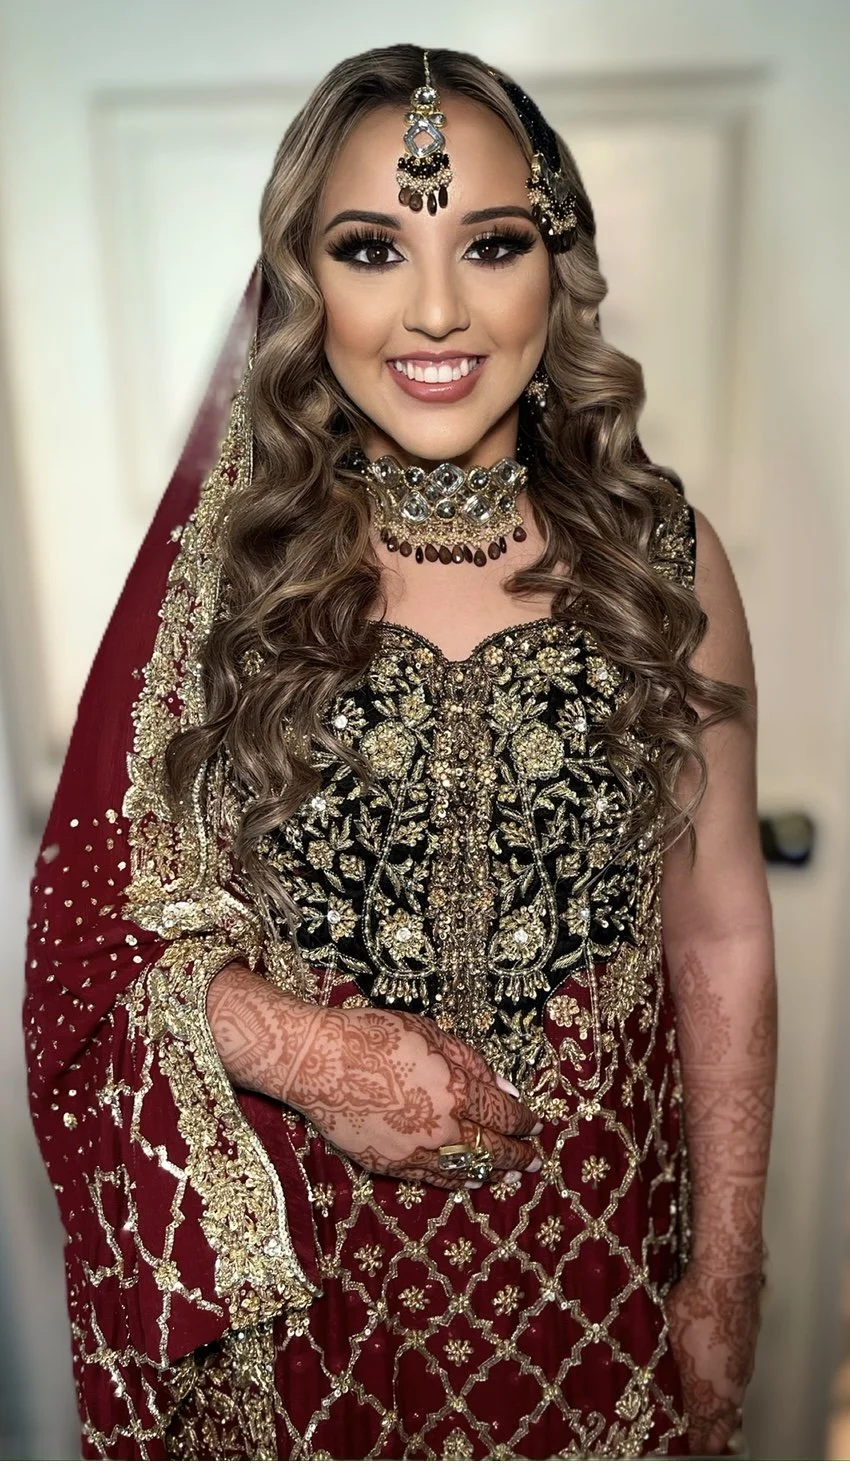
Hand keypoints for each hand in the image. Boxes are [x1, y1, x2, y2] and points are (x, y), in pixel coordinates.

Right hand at [207, 966, 540, 1187]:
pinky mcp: (388, 1165)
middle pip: (490, 1149)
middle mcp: (441, 1128)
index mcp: (455, 1091)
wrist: (317, 1062)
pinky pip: (430, 1179)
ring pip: (463, 1170)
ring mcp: (414, 1152)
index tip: (532, 1122)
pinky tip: (465, 1180)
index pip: (502, 1113)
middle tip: (534, 1159)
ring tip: (507, 1174)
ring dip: (490, 1172)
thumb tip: (504, 1088)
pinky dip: (453, 1181)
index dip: (522, 1120)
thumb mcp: (429, 1034)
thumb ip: (470, 1063)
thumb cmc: (373, 1035)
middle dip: (517, 1155)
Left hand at [665, 1264, 762, 1453]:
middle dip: (709, 1438)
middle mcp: (729, 1390)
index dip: (692, 1444)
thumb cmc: (693, 1306)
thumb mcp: (668, 1340)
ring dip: (721, 1416)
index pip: (702, 1435)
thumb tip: (661, 1384)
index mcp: (707, 1394)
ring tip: (707, 1420)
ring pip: (733, 1407)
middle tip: (697, 1441)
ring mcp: (742, 1373)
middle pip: (722, 1428)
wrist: (727, 1277)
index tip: (682, 1446)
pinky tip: (718, 1386)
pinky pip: (739, 1386)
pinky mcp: (749, 1354)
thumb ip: (669, 1371)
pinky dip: (729, 1394)